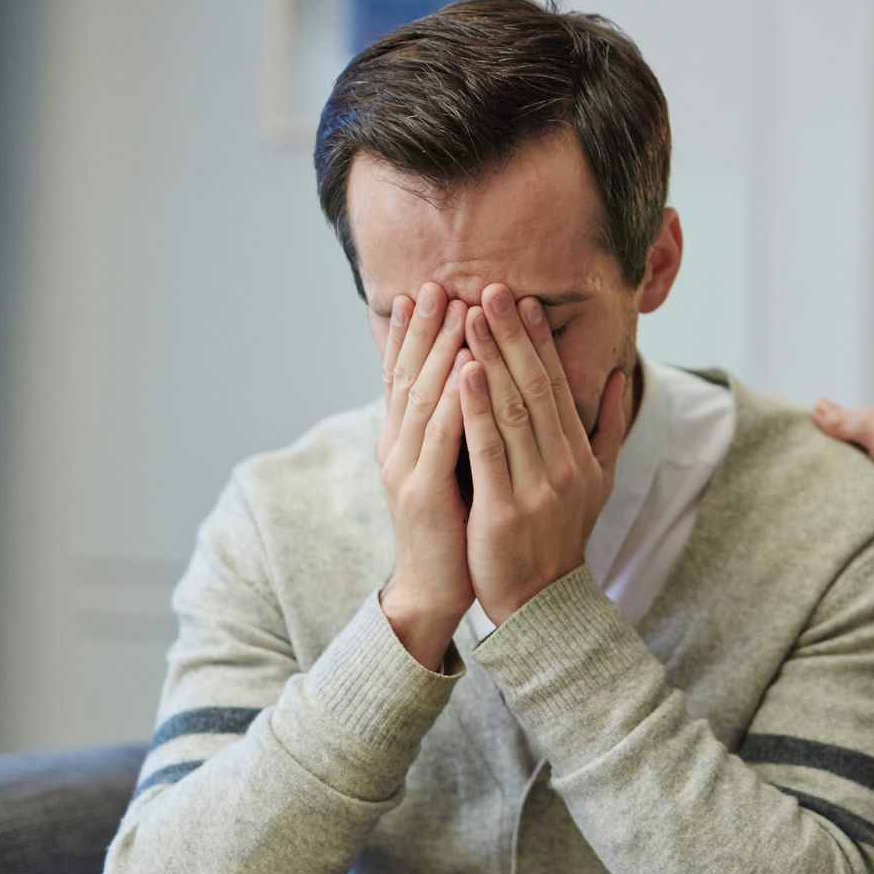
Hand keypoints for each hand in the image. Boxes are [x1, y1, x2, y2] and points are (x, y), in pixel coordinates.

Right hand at [376, 283, 472, 670]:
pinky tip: (468, 372)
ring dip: (439, 353)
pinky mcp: (424, 495)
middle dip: (425, 329)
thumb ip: (460, 427)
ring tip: (457, 312)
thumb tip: (475, 383)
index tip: (427, 291)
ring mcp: (407, 470)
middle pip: (409, 376)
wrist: (436, 589)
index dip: (413, 333)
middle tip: (439, 284)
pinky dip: (455, 402)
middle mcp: (398, 448)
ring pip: (423, 400)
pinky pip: (441, 440)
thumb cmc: (455, 527)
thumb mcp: (453, 468)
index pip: (405, 375)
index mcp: (406, 440)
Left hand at [458, 282, 628, 623]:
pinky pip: (489, 450)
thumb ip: (609, 428)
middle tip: (491, 289)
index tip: (524, 301)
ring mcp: (538, 488)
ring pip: (513, 410)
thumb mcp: (599, 482)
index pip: (558, 387)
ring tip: (470, 316)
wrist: (541, 602)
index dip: (540, 342)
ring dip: (491, 358)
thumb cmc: (561, 536)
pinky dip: (476, 409)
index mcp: (581, 455)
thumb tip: (619, 378)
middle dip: (512, 336)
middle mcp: (565, 466)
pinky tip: (462, 374)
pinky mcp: (506, 509)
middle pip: (536, 388)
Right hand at [810, 398, 873, 531]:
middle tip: (813, 483)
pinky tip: (860, 513)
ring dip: (860, 489)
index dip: (827, 437)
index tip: (803, 452)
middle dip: (842, 468)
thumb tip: (816, 404)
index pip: (849, 425)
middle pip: (859, 455)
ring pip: (872, 480)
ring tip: (832, 502)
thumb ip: (845, 420)